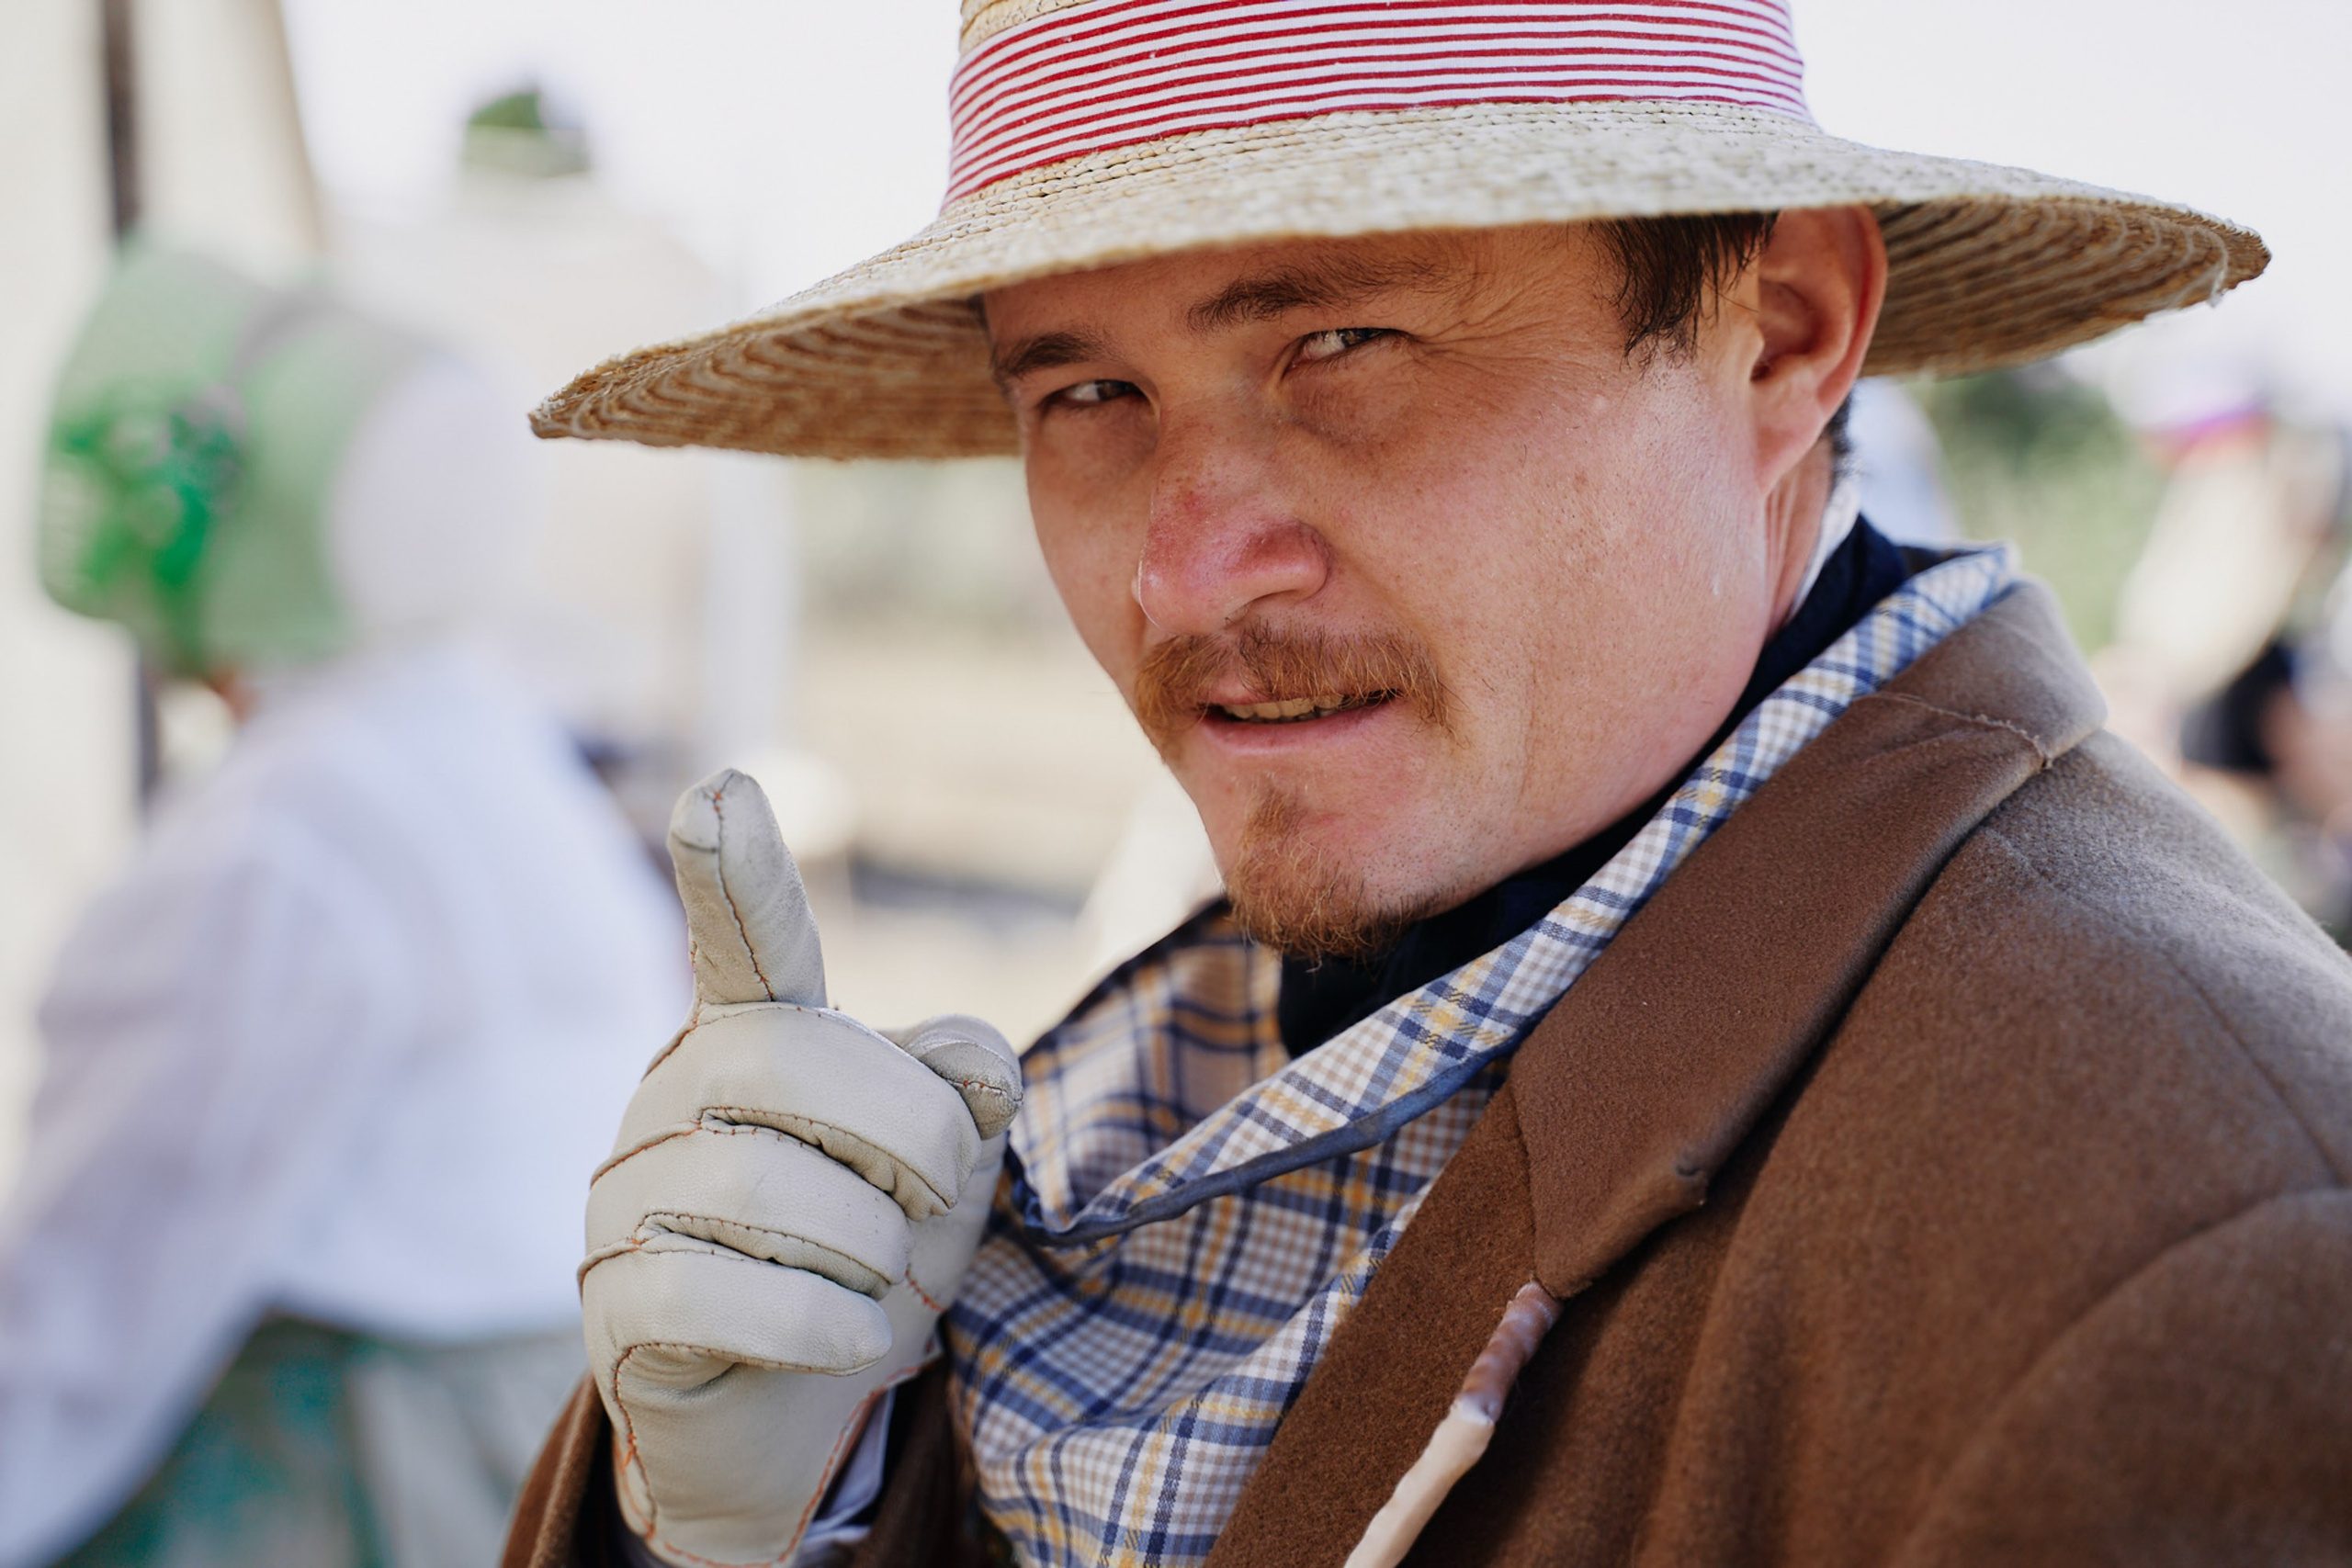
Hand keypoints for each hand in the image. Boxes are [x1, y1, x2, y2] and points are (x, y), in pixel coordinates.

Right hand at [581, 768, 1019, 1566]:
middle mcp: (674, 1092)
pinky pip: (722, 1299)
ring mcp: (627, 1196)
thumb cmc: (876, 1247)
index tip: (719, 792)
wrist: (803, 1411)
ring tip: (878, 1282)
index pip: (746, 937)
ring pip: (767, 1193)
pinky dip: (825, 1327)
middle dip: (906, 1136)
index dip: (738, 870)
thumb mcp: (948, 1161)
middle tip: (930, 1199)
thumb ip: (962, 1086)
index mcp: (757, 1033)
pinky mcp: (613, 1303)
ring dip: (870, 1252)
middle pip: (796, 1062)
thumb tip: (969, 1067)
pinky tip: (855, 1338)